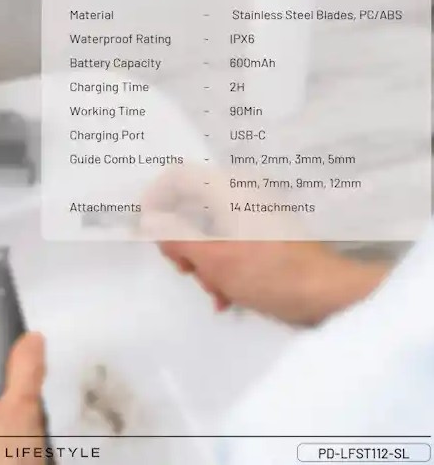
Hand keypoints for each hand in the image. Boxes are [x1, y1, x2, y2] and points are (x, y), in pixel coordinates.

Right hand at [141, 168, 388, 324]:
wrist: (326, 294)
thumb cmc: (269, 272)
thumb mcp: (213, 257)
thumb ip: (175, 235)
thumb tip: (148, 219)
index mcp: (228, 187)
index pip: (177, 177)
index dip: (154, 201)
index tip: (145, 231)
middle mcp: (239, 192)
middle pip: (190, 206)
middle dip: (182, 243)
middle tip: (186, 270)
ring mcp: (252, 212)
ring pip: (206, 229)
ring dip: (201, 261)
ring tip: (214, 289)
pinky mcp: (261, 232)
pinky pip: (226, 240)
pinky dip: (219, 264)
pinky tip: (225, 295)